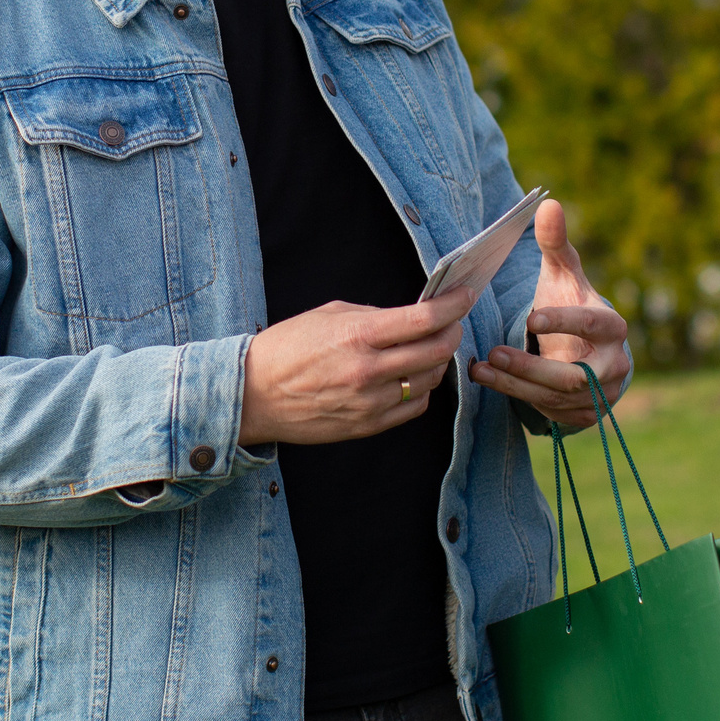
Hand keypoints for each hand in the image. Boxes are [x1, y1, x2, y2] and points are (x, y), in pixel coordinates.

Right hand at [239, 288, 475, 445]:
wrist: (253, 395)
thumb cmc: (286, 348)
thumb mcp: (327, 315)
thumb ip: (372, 314)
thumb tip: (409, 316)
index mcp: (358, 334)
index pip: (423, 319)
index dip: (453, 305)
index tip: (465, 295)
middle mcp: (369, 370)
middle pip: (436, 350)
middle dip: (453, 331)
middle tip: (453, 322)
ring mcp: (370, 401)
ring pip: (429, 380)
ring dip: (438, 361)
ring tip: (430, 348)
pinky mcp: (368, 425)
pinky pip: (414, 407)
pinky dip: (421, 389)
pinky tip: (412, 377)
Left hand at [469, 201, 631, 430]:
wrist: (590, 351)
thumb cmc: (572, 304)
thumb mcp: (564, 274)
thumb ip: (555, 243)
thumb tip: (548, 203)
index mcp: (613, 326)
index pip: (594, 324)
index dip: (565, 321)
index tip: (532, 318)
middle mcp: (614, 365)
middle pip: (575, 375)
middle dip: (533, 367)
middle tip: (495, 352)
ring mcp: (601, 395)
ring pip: (556, 397)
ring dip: (515, 384)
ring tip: (481, 367)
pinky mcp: (583, 415)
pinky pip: (549, 412)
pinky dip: (516, 398)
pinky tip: (488, 380)